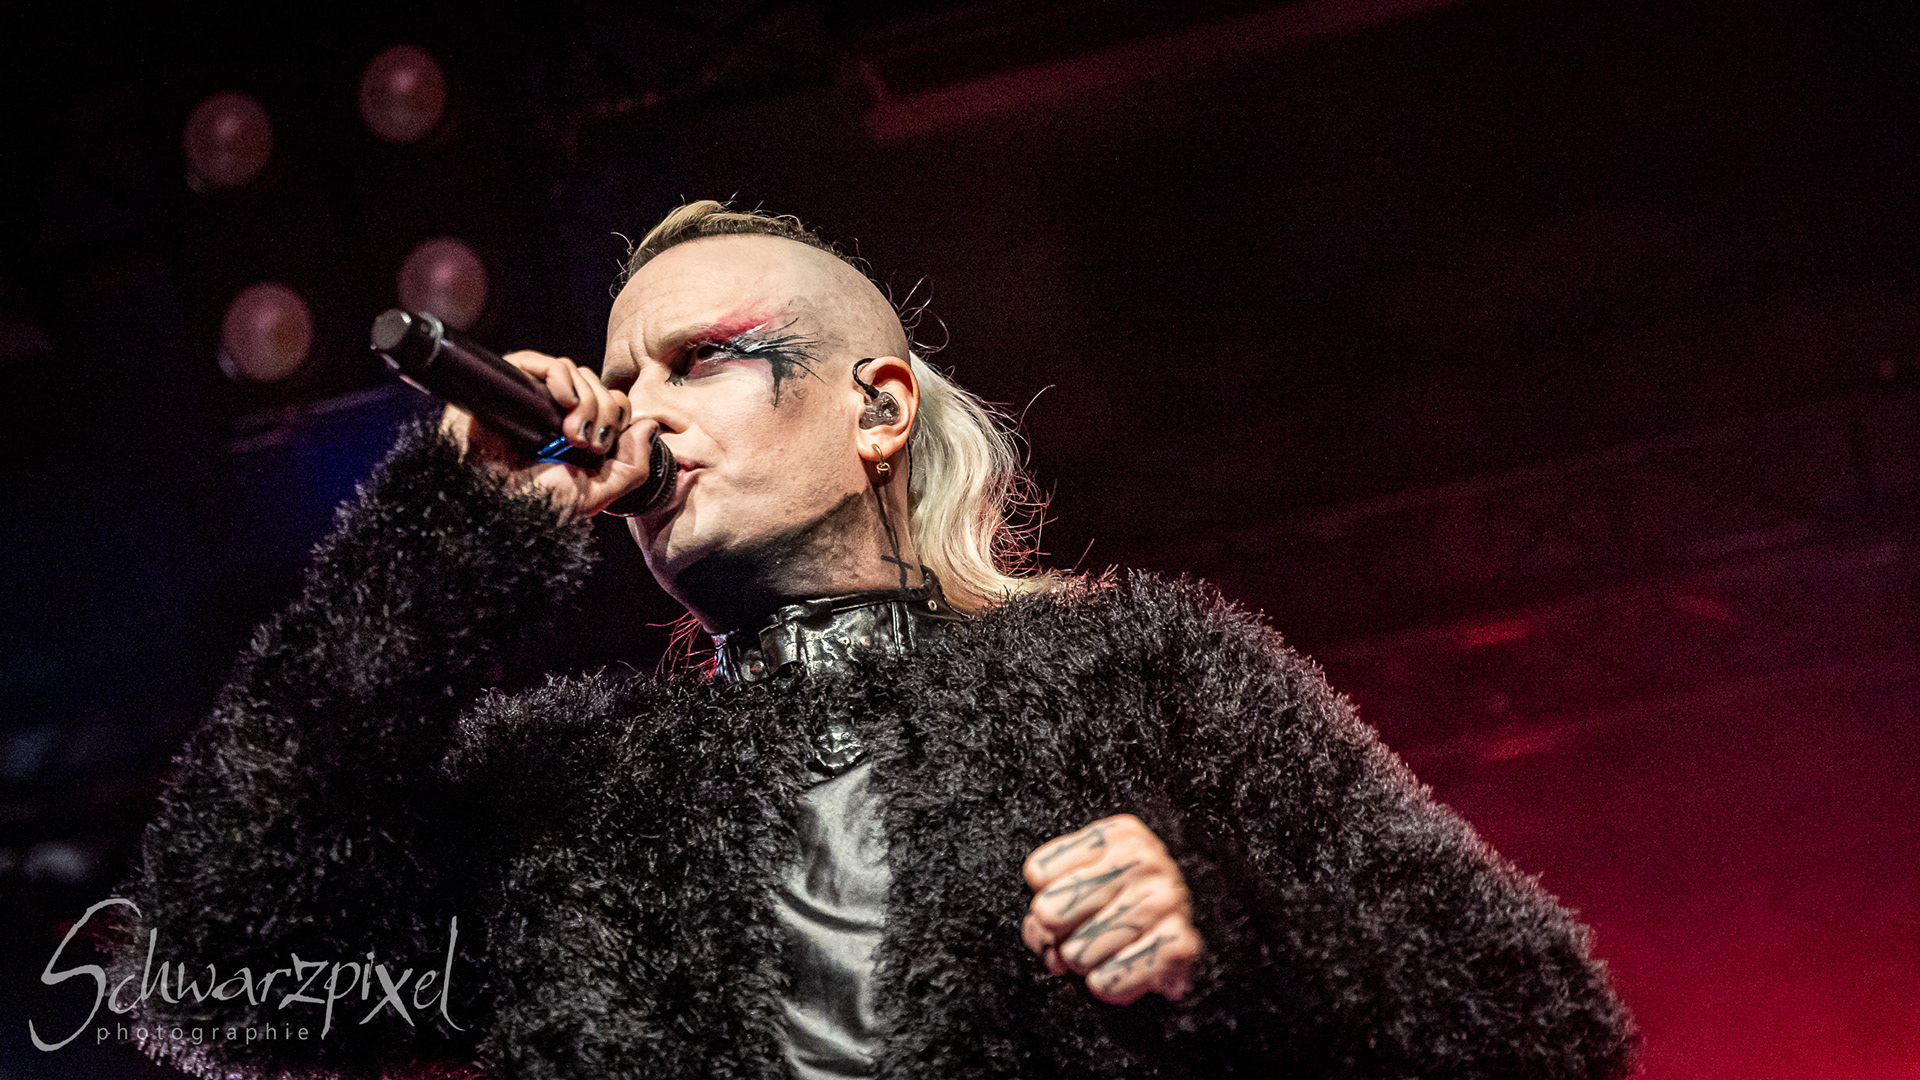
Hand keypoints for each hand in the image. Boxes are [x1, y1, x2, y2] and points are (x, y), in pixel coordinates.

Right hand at [440, 350, 652, 517]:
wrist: (491, 507)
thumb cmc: (536, 505)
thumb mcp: (596, 494)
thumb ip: (630, 467)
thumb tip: (648, 426)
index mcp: (576, 434)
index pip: (611, 401)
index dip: (618, 414)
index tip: (607, 445)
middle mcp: (554, 413)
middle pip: (595, 384)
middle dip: (603, 412)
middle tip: (589, 444)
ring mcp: (530, 398)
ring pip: (572, 371)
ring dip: (585, 400)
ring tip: (572, 434)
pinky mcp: (505, 386)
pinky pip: (535, 360)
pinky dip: (558, 375)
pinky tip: (563, 401)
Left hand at [1021, 814, 1202, 1004]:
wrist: (1200, 928)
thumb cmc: (1126, 902)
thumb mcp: (1089, 876)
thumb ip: (1052, 895)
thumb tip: (1044, 940)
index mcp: (1118, 835)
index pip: (1038, 872)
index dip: (1044, 896)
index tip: (1068, 902)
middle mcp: (1144, 861)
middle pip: (1050, 912)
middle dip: (1056, 934)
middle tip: (1082, 933)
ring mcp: (1165, 902)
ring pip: (1075, 954)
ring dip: (1085, 962)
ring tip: (1110, 949)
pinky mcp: (1179, 947)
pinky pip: (1106, 983)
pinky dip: (1109, 984)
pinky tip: (1126, 966)